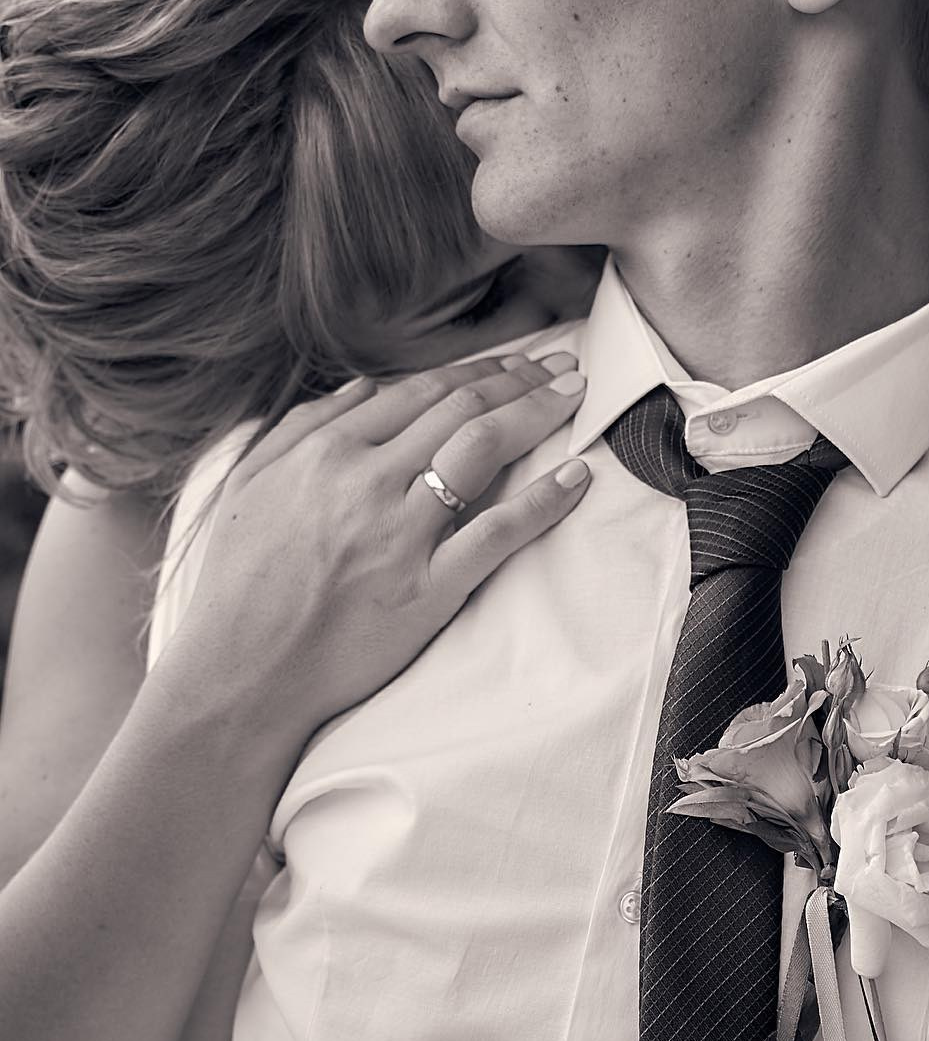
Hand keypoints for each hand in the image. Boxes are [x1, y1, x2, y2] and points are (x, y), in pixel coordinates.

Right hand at [169, 352, 590, 736]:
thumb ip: (302, 428)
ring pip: (482, 450)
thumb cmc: (240, 586)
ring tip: (576, 397)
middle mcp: (367, 481)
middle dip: (521, 380)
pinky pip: (497, 533)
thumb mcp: (248, 487)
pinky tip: (576, 477)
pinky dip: (542, 500)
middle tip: (564, 370)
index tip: (518, 364)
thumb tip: (364, 386)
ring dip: (538, 413)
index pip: (422, 391)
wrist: (239, 676)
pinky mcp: (427, 589)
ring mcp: (400, 534)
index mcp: (326, 452)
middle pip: (461, 408)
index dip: (480, 371)